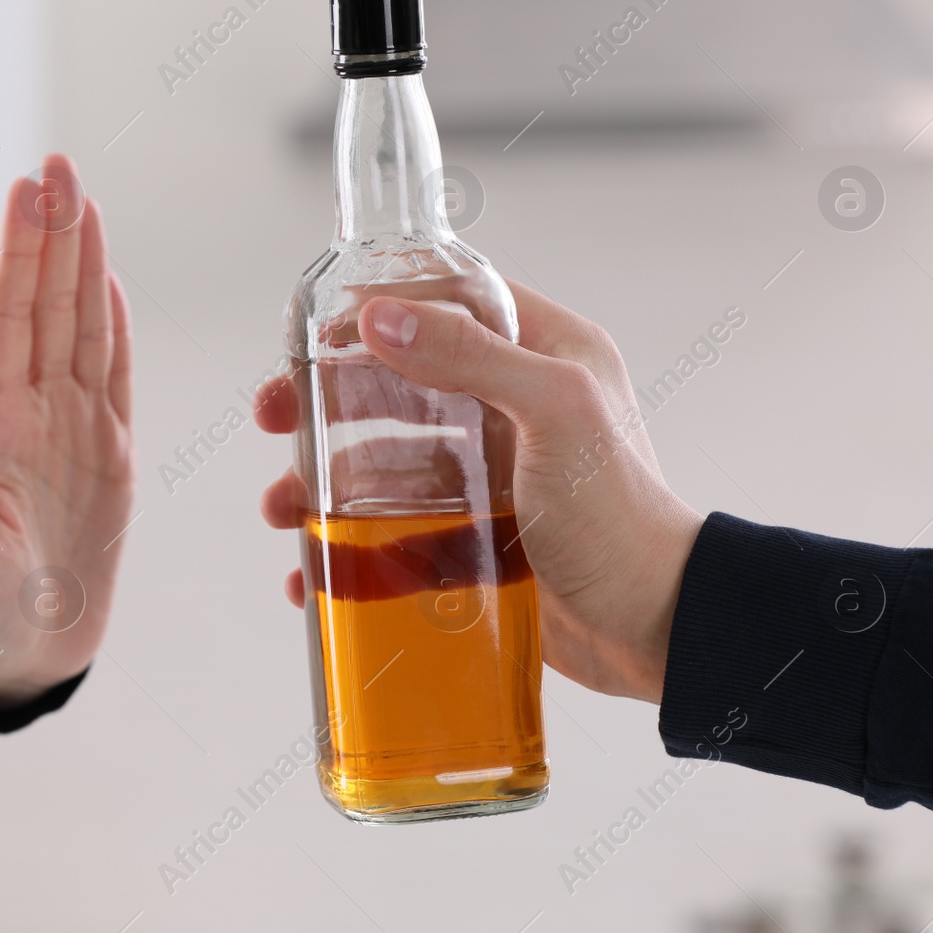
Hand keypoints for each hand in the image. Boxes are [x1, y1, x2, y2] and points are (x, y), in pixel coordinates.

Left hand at [0, 155, 134, 708]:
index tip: (28, 189)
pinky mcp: (115, 454)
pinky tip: (110, 279)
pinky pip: (120, 376)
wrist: (28, 652)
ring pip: (85, 326)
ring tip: (86, 199)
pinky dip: (118, 325)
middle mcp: (37, 409)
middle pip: (49, 302)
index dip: (21, 250)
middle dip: (54, 231)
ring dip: (85, 262)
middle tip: (59, 164)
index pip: (10, 314)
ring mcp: (79, 427)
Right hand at [257, 278, 702, 702]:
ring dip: (326, 483)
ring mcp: (495, 478)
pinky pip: (400, 538)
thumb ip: (472, 357)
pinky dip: (353, 553)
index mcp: (545, 356)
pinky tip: (314, 573)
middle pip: (398, 386)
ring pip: (388, 464)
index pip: (451, 305)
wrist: (658, 628)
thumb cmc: (622, 514)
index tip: (315, 333)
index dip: (379, 310)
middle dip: (327, 402)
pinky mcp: (480, 542)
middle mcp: (516, 409)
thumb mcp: (554, 414)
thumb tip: (380, 315)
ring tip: (282, 509)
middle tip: (274, 416)